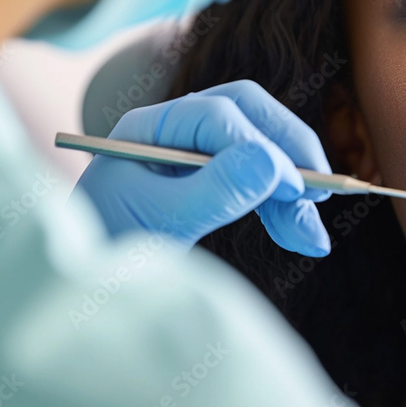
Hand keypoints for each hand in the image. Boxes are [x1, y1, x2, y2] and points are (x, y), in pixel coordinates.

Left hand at [75, 80, 332, 255]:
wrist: (83, 293)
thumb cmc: (110, 254)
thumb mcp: (160, 225)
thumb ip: (214, 191)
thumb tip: (272, 163)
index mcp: (147, 129)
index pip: (216, 116)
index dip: (260, 146)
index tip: (293, 189)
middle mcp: (172, 130)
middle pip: (248, 113)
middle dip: (290, 150)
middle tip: (322, 191)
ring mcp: (193, 152)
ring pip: (261, 144)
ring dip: (294, 185)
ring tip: (313, 236)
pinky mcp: (210, 179)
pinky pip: (258, 176)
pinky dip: (284, 204)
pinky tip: (301, 235)